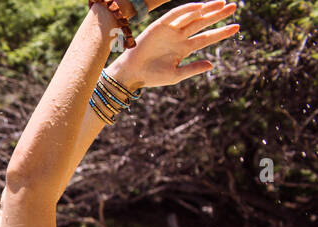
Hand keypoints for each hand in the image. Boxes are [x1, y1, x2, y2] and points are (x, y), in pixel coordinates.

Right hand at [109, 0, 238, 89]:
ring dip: (206, 9)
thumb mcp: (175, 75)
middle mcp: (179, 37)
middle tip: (233, 7)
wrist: (132, 74)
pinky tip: (200, 7)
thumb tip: (211, 65)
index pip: (207, 38)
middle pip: (202, 23)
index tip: (236, 27)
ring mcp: (170, 31)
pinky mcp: (160, 26)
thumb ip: (193, 69)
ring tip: (221, 3)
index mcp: (184, 49)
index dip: (221, 32)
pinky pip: (175, 15)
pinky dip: (187, 10)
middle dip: (217, 15)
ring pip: (192, 17)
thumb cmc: (152, 77)